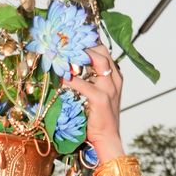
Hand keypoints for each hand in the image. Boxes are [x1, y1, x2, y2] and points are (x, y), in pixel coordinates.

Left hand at [64, 44, 123, 161]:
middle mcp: (114, 79)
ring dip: (79, 55)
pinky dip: (71, 79)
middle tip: (66, 39)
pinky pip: (84, 84)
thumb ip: (90, 82)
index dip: (89, 42)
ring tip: (63, 51)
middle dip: (85, 43)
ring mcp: (109, 89)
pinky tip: (61, 76)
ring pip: (97, 61)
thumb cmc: (99, 119)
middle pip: (102, 51)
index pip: (103, 51)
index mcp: (115, 77)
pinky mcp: (101, 99)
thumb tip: (71, 70)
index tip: (73, 36)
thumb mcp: (97, 95)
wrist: (108, 139)